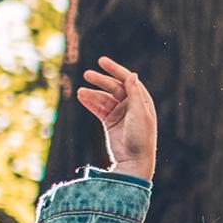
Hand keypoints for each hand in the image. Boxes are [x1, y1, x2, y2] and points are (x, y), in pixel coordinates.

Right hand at [77, 56, 156, 180]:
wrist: (134, 161)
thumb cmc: (141, 137)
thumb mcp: (139, 113)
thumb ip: (135, 94)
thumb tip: (132, 74)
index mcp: (142, 101)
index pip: (128, 80)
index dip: (115, 69)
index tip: (101, 61)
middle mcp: (132, 105)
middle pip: (114, 87)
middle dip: (101, 80)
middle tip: (87, 74)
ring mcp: (120, 113)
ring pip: (104, 98)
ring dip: (92, 93)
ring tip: (80, 91)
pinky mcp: (110, 122)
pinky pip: (98, 108)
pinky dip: (90, 102)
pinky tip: (81, 96)